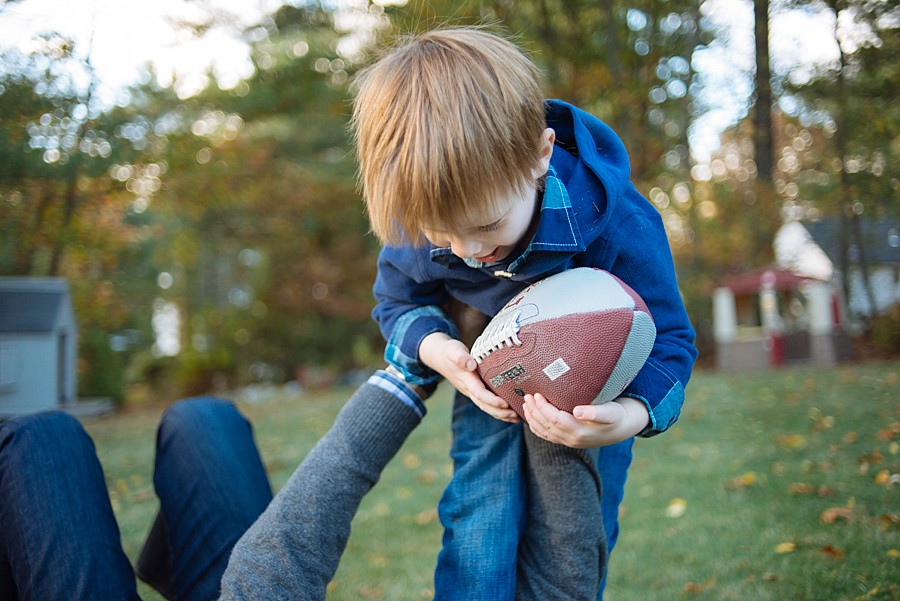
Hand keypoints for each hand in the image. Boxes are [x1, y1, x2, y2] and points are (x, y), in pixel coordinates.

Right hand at [419, 332, 518, 421]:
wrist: (440, 357)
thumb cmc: (449, 352)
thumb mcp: (452, 350)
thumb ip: (460, 357)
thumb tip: (470, 365)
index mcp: (466, 380)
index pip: (479, 393)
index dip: (492, 400)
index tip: (505, 404)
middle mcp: (469, 389)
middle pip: (484, 405)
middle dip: (499, 412)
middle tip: (516, 414)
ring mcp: (472, 391)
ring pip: (486, 407)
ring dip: (500, 414)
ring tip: (517, 418)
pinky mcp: (475, 390)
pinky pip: (486, 403)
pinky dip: (498, 410)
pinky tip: (511, 413)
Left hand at [522, 393, 648, 447]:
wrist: (619, 429)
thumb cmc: (615, 415)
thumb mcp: (610, 412)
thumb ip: (596, 412)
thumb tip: (578, 411)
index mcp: (580, 431)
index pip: (556, 420)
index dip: (544, 408)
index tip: (537, 394)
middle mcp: (572, 439)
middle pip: (547, 425)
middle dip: (535, 411)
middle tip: (526, 396)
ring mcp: (568, 441)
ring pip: (544, 432)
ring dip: (532, 418)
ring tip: (525, 404)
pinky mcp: (566, 441)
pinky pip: (547, 436)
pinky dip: (536, 427)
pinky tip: (530, 418)